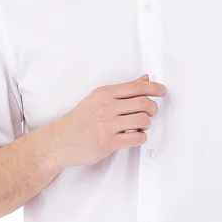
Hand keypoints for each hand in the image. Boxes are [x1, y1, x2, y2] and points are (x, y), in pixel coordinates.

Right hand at [47, 74, 167, 167]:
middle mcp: (106, 107)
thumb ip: (122, 90)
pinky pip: (136, 138)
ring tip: (141, 126)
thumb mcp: (97, 99)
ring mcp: (106, 125)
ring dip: (147, 124)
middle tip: (151, 112)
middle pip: (143, 102)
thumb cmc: (79, 121)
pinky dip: (141, 137)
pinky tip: (135, 136)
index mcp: (104, 93)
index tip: (162, 91)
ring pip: (143, 120)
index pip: (135, 86)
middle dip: (153, 108)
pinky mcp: (108, 142)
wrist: (59, 141)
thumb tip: (144, 79)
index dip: (154, 88)